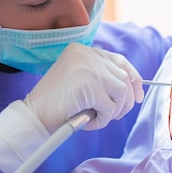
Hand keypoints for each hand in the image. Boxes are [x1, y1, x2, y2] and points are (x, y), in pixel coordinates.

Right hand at [23, 43, 143, 131]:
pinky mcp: (88, 84)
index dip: (132, 78)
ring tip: (96, 118)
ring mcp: (88, 67)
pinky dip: (103, 120)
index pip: (119, 60)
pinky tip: (87, 122)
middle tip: (115, 115)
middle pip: (124, 77)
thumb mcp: (80, 82)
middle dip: (125, 100)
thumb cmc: (56, 104)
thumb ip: (101, 78)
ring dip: (113, 111)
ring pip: (121, 92)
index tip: (137, 96)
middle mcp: (86, 53)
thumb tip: (134, 89)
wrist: (34, 116)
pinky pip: (110, 107)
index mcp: (83, 50)